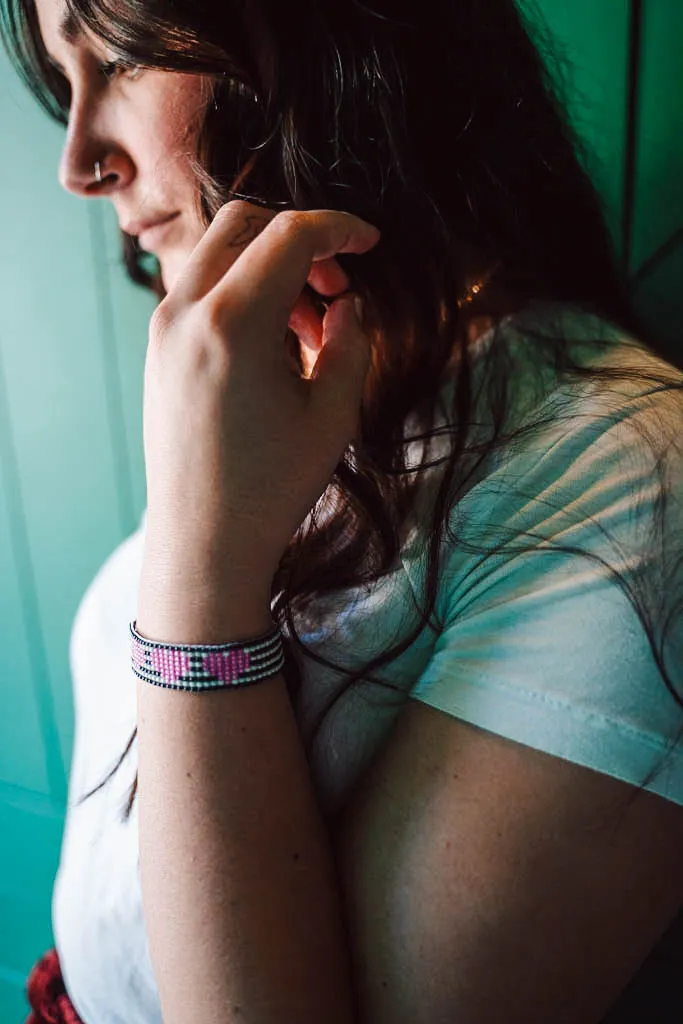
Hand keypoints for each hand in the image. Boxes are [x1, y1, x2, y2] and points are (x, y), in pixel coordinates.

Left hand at [140, 200, 380, 594]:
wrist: (204, 540)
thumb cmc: (272, 486)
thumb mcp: (334, 413)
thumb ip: (350, 341)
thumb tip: (346, 304)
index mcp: (233, 323)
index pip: (289, 234)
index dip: (339, 227)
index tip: (370, 243)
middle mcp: (185, 312)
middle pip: (244, 222)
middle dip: (300, 237)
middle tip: (337, 286)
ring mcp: (163, 329)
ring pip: (219, 253)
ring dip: (271, 267)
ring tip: (311, 331)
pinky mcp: (158, 349)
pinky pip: (202, 289)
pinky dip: (243, 291)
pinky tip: (276, 344)